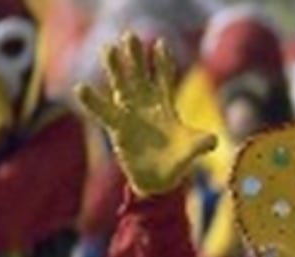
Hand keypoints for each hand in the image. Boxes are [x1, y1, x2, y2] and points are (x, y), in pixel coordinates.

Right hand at [74, 33, 217, 196]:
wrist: (160, 182)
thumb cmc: (176, 163)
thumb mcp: (191, 150)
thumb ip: (201, 143)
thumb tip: (213, 141)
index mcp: (165, 107)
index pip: (164, 79)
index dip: (162, 63)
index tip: (161, 44)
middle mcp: (146, 107)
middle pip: (140, 76)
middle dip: (136, 57)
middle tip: (130, 36)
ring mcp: (131, 116)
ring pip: (122, 87)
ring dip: (116, 69)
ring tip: (109, 48)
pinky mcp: (119, 128)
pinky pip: (104, 112)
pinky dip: (93, 101)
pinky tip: (81, 87)